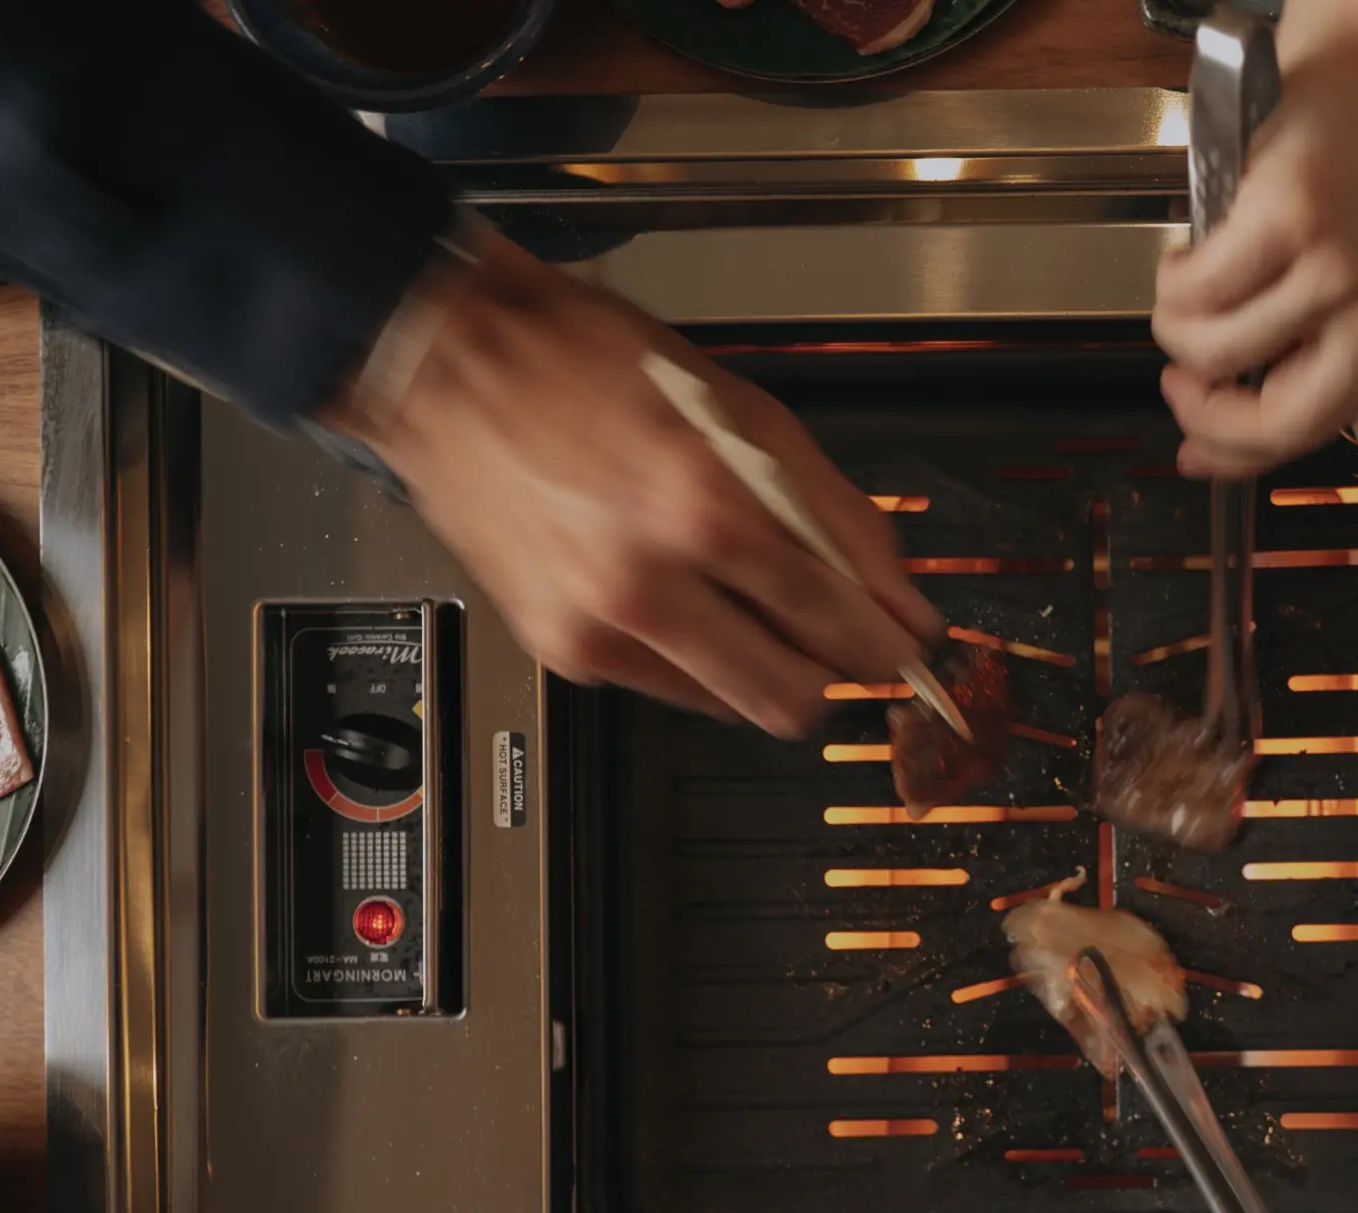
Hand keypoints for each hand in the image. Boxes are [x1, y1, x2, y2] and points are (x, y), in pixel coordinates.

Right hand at [333, 230, 938, 736]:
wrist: (446, 364)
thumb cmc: (585, 365)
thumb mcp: (743, 409)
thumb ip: (835, 512)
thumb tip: (896, 592)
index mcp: (704, 509)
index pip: (836, 622)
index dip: (890, 646)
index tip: (911, 648)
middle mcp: (649, 581)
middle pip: (791, 697)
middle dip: (833, 676)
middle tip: (843, 642)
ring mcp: (600, 623)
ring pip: (733, 704)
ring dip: (766, 669)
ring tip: (758, 608)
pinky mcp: (563, 645)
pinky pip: (668, 687)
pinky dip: (697, 658)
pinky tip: (687, 600)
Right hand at [1153, 0, 1357, 477]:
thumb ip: (1316, 346)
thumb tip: (1224, 425)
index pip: (1312, 433)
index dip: (1236, 455)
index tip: (1196, 454)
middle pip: (1270, 420)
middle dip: (1201, 407)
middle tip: (1180, 377)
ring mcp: (1341, 268)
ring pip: (1215, 349)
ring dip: (1177, 321)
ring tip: (1189, 281)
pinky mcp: (1293, 217)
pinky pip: (1197, 287)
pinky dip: (1175, 272)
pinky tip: (1193, 245)